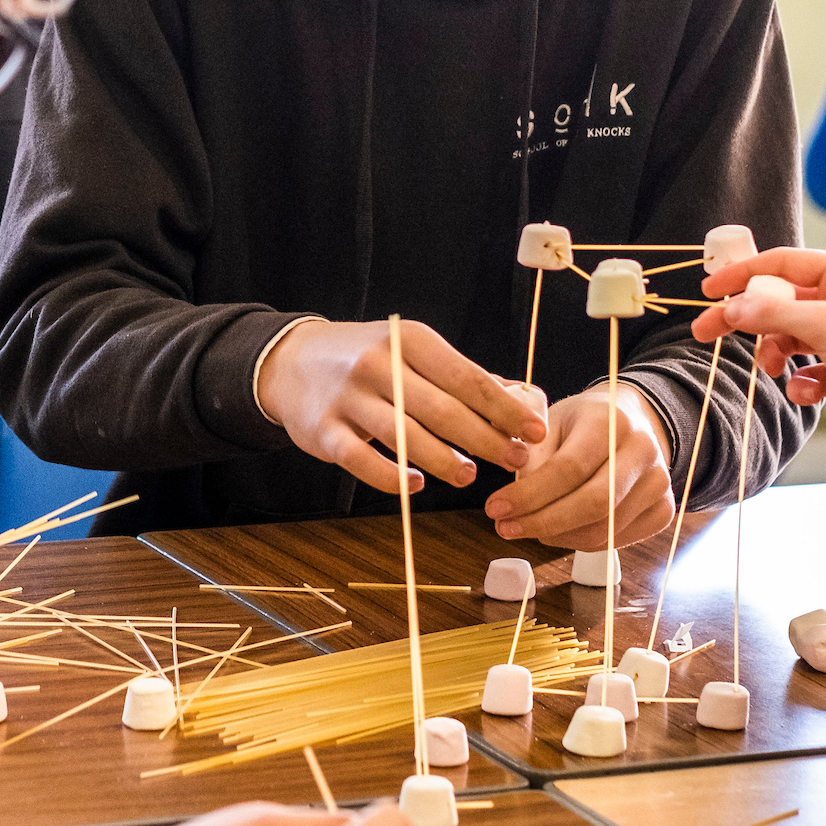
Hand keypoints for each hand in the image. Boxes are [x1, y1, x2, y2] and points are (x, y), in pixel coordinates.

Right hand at [257, 319, 548, 496]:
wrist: (290, 361)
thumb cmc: (366, 360)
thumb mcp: (412, 352)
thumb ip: (462, 377)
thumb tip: (521, 400)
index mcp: (408, 339)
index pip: (466, 377)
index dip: (504, 408)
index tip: (535, 431)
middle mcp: (378, 364)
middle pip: (442, 409)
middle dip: (485, 438)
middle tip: (516, 460)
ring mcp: (348, 397)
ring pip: (405, 436)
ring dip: (443, 460)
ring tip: (469, 475)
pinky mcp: (323, 430)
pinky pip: (361, 460)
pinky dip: (391, 476)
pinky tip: (415, 486)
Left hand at [484, 385, 672, 547]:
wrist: (634, 421)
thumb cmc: (583, 421)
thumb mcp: (550, 420)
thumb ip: (530, 454)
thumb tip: (511, 499)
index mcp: (611, 421)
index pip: (569, 467)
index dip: (529, 494)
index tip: (495, 508)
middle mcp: (643, 452)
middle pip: (592, 504)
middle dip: (542, 522)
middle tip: (505, 528)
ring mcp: (659, 485)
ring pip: (602, 530)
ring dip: (556, 536)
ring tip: (526, 527)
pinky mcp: (663, 511)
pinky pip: (615, 540)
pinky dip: (579, 541)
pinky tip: (557, 529)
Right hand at [690, 249, 825, 429]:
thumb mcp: (822, 325)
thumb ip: (772, 314)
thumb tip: (731, 309)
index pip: (783, 263)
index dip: (744, 273)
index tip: (710, 289)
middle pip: (781, 303)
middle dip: (746, 320)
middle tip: (706, 332)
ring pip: (791, 337)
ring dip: (776, 353)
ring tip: (773, 369)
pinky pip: (810, 370)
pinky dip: (802, 382)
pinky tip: (807, 392)